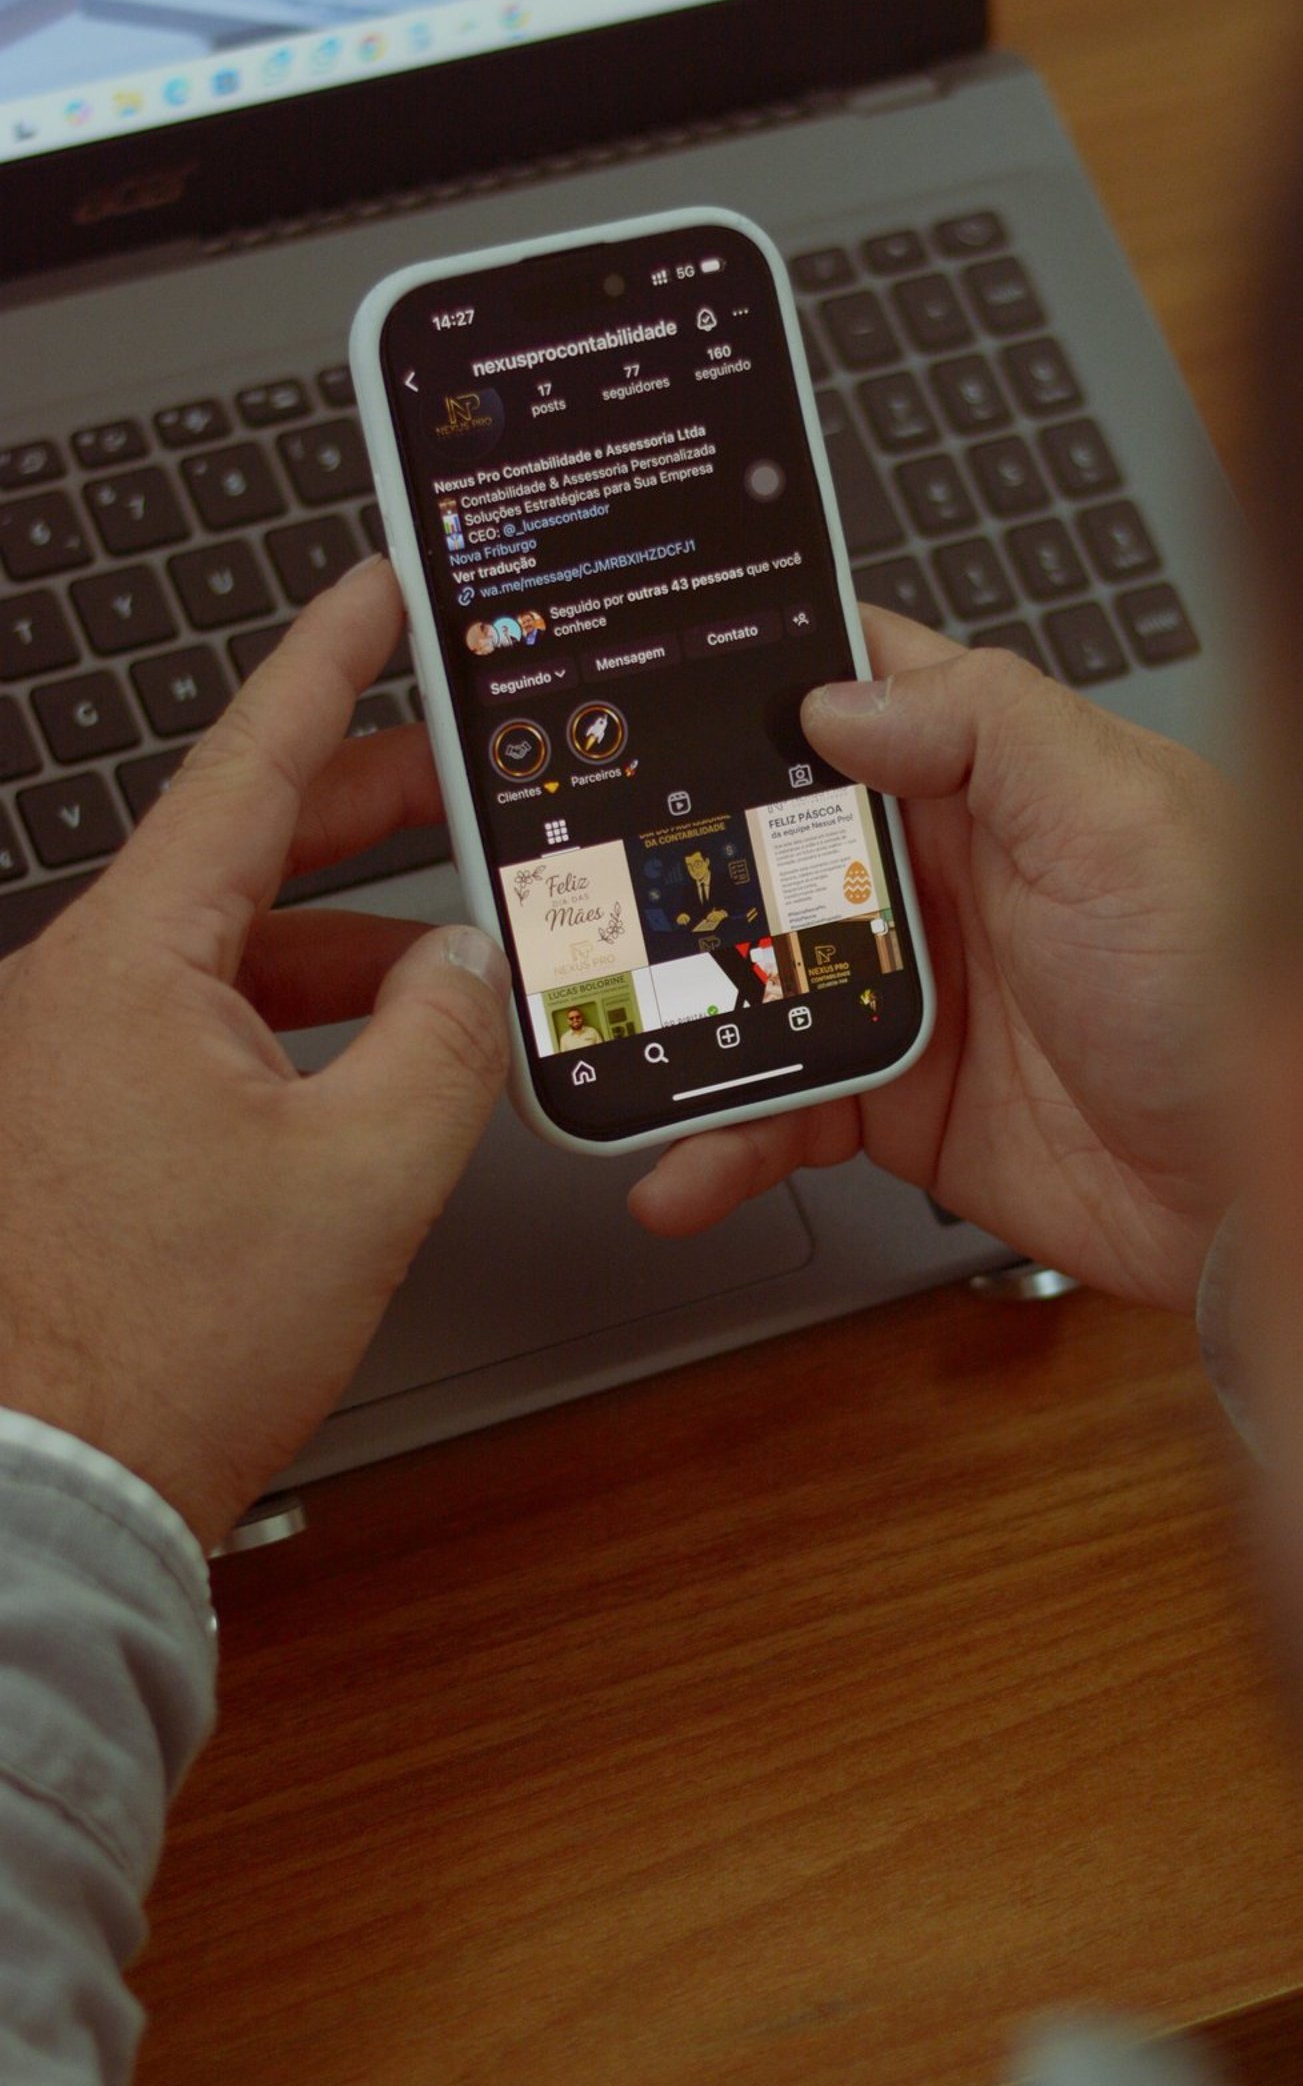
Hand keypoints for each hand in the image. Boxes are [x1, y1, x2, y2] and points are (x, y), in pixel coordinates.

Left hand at [0, 563, 508, 1548]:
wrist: (43, 1495)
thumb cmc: (163, 1349)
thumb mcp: (363, 1177)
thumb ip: (446, 1042)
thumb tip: (476, 965)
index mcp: (129, 965)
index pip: (244, 764)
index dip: (328, 664)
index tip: (377, 589)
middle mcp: (74, 995)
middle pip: (239, 854)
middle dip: (364, 813)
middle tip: (463, 776)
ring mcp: (64, 1066)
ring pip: (223, 956)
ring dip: (344, 949)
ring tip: (457, 964)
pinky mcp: (73, 1136)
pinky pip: (196, 1036)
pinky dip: (292, 1030)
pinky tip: (372, 1072)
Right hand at [631, 614, 1232, 1311]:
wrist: (1276, 1197)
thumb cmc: (1241, 989)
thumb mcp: (1122, 820)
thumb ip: (984, 730)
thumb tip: (837, 694)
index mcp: (998, 779)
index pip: (858, 689)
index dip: (755, 671)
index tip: (640, 673)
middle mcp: (948, 878)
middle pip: (771, 844)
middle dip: (675, 859)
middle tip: (575, 884)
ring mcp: (921, 995)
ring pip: (757, 980)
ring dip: (681, 1013)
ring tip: (606, 1046)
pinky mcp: (908, 1108)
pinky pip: (787, 1113)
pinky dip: (724, 1142)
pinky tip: (681, 1167)